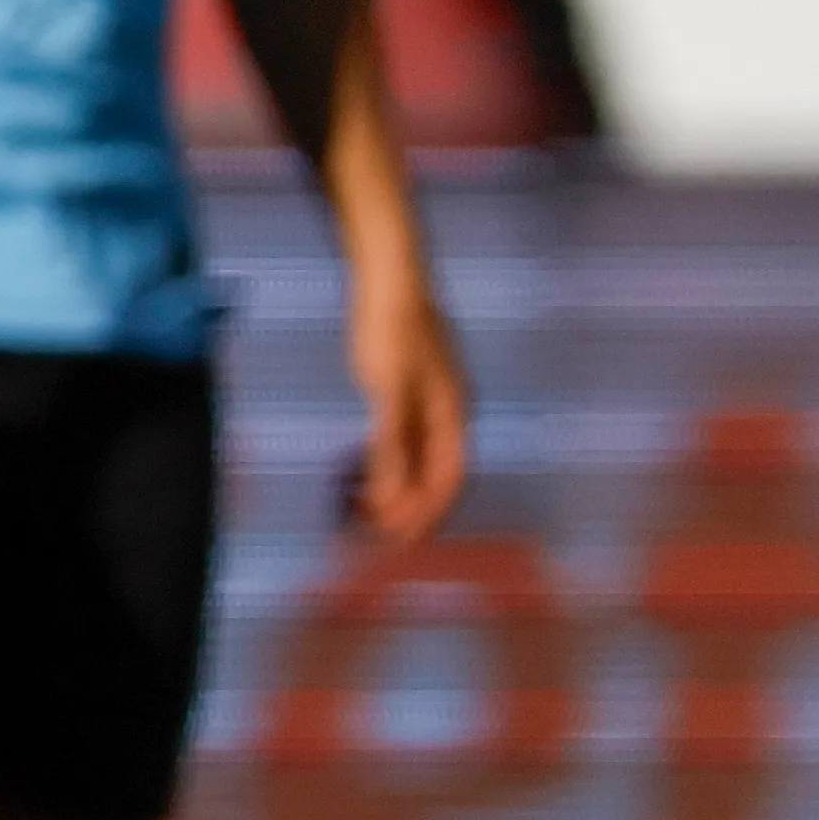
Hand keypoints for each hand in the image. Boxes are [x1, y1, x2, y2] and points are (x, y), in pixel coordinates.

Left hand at [343, 257, 469, 540]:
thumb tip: (393, 500)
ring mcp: (431, 396)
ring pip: (420, 454)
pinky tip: (366, 469)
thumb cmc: (390, 330)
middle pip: (436, 471)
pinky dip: (388, 459)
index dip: (429, 513)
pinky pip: (404, 435)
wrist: (390, 277)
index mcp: (453, 414)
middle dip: (412, 506)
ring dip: (399, 485)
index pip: (449, 478)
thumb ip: (392, 446)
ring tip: (367, 509)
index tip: (404, 542)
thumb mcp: (388, 393)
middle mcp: (449, 409)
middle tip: (379, 536)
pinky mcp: (410, 384)